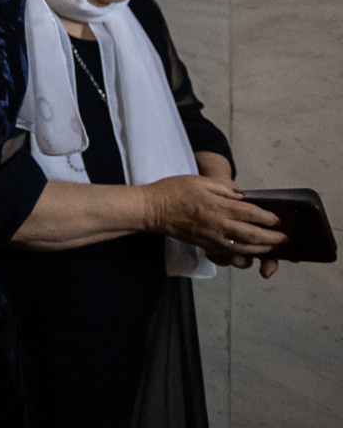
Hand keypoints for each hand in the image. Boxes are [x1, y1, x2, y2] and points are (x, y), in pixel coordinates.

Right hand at [148, 174, 284, 272]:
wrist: (152, 209)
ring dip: (261, 249)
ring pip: (244, 248)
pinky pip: (230, 254)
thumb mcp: (200, 181)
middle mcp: (219, 225)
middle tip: (283, 238)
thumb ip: (223, 188)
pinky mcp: (206, 245)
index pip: (251, 214)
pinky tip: (250, 253)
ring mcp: (213, 238)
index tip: (277, 220)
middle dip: (271, 238)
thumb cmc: (174, 190)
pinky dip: (244, 255)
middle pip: (252, 235)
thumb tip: (242, 196)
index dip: (268, 218)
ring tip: (271, 247)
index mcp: (218, 206)